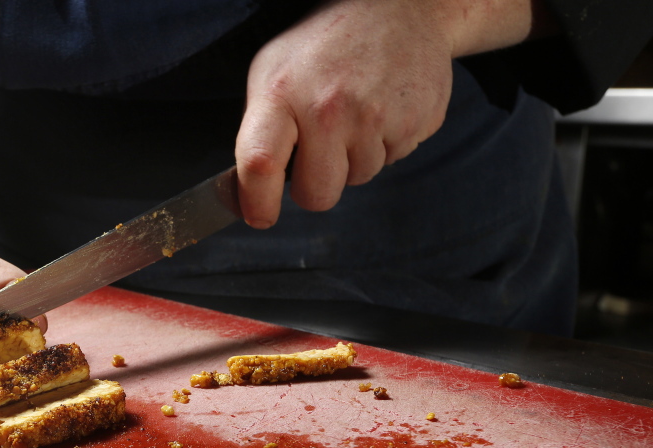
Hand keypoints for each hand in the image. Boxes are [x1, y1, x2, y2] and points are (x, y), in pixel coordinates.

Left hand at [236, 0, 535, 227]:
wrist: (399, 8)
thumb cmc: (325, 46)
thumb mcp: (273, 72)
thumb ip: (258, 132)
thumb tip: (245, 195)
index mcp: (282, 94)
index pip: (260, 164)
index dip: (256, 203)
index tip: (259, 216)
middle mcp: (328, 108)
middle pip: (317, 196)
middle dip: (315, 185)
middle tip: (318, 151)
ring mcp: (374, 117)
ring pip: (357, 180)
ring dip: (352, 160)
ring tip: (354, 115)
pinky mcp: (413, 123)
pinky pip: (391, 162)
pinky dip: (384, 145)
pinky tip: (380, 109)